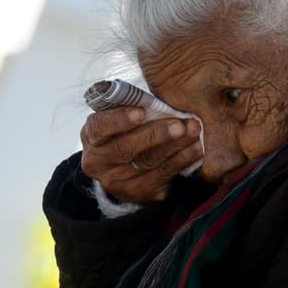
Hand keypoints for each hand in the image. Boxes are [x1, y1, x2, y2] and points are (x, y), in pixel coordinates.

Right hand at [80, 107, 202, 203]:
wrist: (123, 166)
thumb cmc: (125, 129)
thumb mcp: (118, 115)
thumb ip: (127, 103)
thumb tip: (144, 94)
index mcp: (91, 137)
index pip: (100, 127)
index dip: (119, 120)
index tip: (141, 112)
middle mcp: (98, 162)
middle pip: (126, 148)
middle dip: (155, 134)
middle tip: (180, 123)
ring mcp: (116, 182)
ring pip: (148, 162)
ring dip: (175, 146)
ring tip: (193, 131)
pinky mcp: (137, 193)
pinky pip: (162, 177)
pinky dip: (182, 161)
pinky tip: (196, 149)